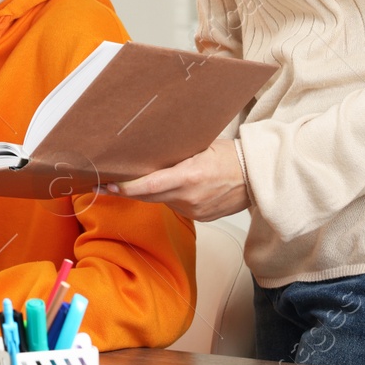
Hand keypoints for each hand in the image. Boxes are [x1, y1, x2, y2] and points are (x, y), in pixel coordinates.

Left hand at [104, 138, 247, 221]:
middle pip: (149, 197)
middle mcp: (190, 197)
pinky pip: (175, 207)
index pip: (149, 186)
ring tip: (138, 180)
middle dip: (128, 191)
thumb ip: (175, 153)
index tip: (108, 184)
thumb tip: (148, 152)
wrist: (257, 178)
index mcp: (189, 176)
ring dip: (149, 193)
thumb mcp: (201, 146)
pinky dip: (169, 198)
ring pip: (161, 202)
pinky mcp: (199, 217)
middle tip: (106, 183)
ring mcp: (195, 210)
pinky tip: (172, 187)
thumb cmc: (231, 156)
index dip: (126, 187)